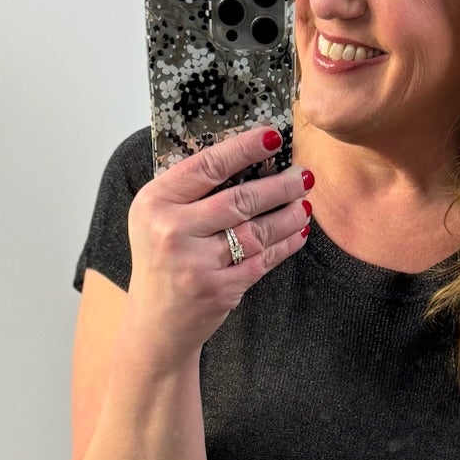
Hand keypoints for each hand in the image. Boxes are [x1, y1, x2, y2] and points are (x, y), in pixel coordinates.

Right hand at [125, 124, 312, 365]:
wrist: (155, 323)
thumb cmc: (160, 261)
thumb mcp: (156, 218)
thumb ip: (188, 189)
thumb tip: (244, 155)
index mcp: (154, 203)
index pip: (206, 166)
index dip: (244, 149)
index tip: (273, 136)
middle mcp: (172, 232)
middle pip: (239, 200)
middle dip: (280, 185)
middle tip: (304, 174)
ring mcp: (196, 264)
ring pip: (256, 231)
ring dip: (288, 215)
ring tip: (304, 202)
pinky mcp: (219, 289)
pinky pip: (262, 260)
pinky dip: (285, 244)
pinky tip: (299, 231)